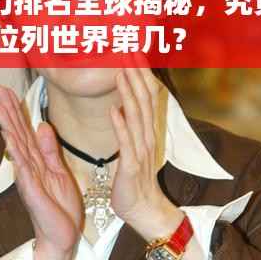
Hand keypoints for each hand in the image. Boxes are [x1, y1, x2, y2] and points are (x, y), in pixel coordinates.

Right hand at [0, 86, 81, 259]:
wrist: (61, 235)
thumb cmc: (58, 205)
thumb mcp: (59, 170)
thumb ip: (50, 148)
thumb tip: (42, 125)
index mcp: (36, 159)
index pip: (25, 129)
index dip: (17, 110)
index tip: (9, 92)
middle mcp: (28, 164)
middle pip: (17, 131)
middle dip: (8, 109)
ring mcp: (27, 176)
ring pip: (16, 144)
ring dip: (8, 124)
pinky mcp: (31, 188)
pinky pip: (23, 166)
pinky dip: (16, 151)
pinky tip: (9, 137)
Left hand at [110, 52, 184, 241]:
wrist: (144, 209)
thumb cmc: (135, 176)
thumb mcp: (135, 145)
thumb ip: (132, 124)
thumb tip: (121, 104)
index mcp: (147, 129)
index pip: (146, 95)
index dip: (141, 73)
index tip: (134, 52)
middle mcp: (147, 135)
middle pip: (143, 99)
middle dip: (136, 74)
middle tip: (128, 51)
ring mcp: (140, 150)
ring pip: (136, 116)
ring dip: (128, 92)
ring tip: (121, 72)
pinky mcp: (131, 166)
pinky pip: (125, 143)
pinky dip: (120, 126)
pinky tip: (113, 110)